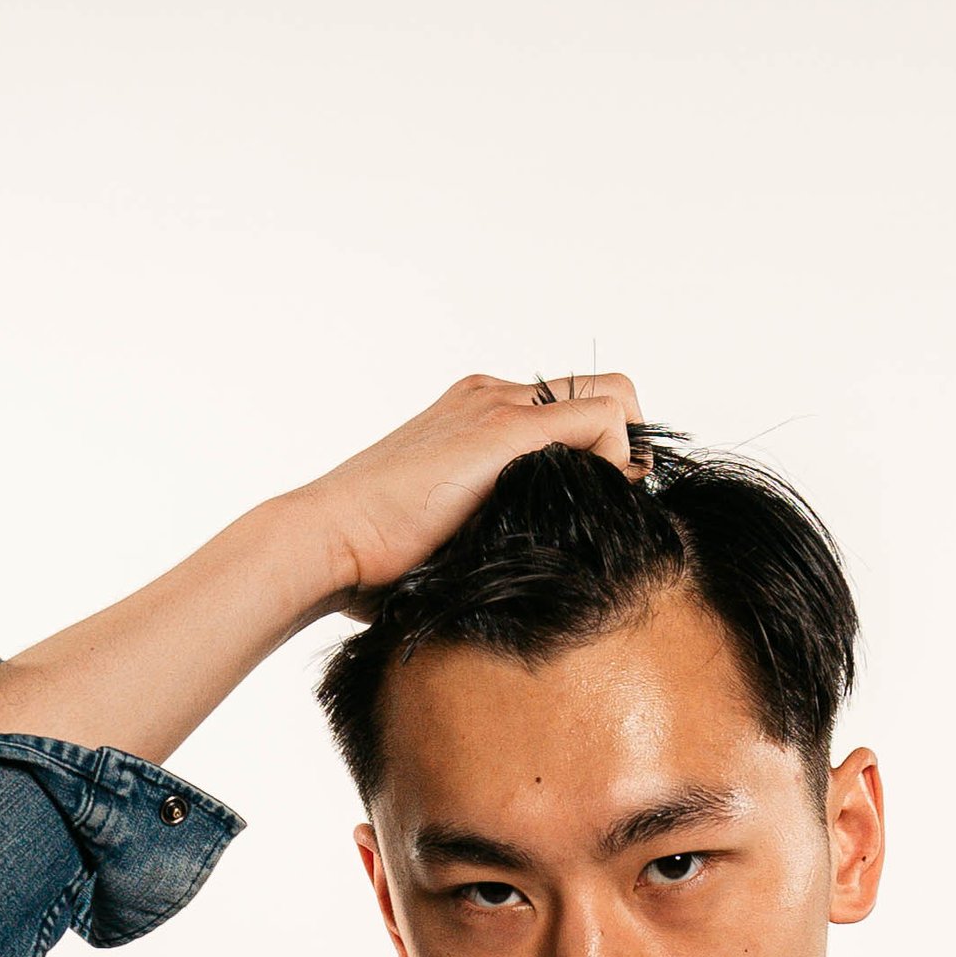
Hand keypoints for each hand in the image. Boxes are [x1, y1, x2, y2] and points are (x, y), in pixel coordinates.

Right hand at [305, 373, 648, 604]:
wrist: (328, 542)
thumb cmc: (373, 560)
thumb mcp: (449, 534)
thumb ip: (492, 523)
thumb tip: (533, 566)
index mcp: (476, 413)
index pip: (571, 406)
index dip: (605, 452)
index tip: (599, 505)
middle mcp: (492, 395)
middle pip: (604, 390)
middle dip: (627, 449)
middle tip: (613, 507)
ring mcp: (498, 405)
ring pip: (613, 397)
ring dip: (623, 458)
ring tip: (598, 514)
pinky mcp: (504, 428)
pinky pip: (603, 418)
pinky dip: (615, 462)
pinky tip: (585, 509)